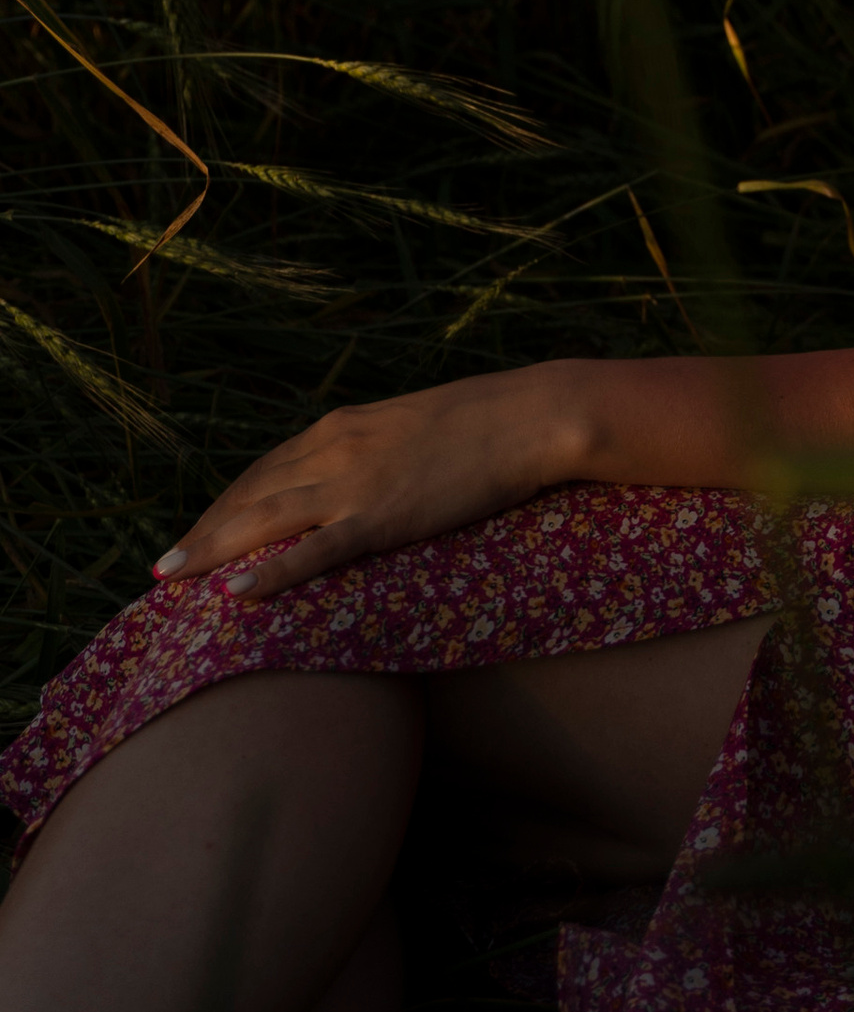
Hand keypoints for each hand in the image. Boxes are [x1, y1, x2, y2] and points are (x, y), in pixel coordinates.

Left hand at [154, 361, 605, 602]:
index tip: (198, 531)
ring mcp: (356, 483)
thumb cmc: (485, 421)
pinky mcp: (383, 515)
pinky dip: (274, 572)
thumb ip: (375, 449)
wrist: (529, 416)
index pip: (264, 469)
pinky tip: (239, 594)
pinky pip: (317, 549)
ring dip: (211, 548)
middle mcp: (334, 450)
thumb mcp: (412, 426)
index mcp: (341, 427)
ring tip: (172, 578)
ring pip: (265, 518)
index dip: (224, 503)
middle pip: (250, 494)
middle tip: (166, 567)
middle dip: (204, 531)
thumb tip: (363, 474)